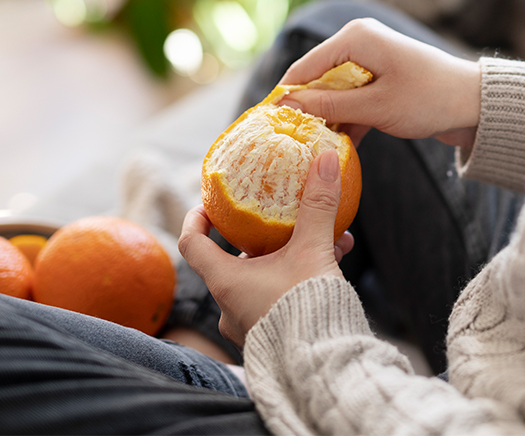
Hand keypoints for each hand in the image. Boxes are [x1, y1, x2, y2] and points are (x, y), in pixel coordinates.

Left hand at [178, 150, 354, 346]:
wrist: (326, 365)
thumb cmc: (308, 308)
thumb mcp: (314, 249)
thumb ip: (318, 205)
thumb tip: (323, 159)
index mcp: (226, 281)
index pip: (192, 244)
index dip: (197, 218)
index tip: (211, 203)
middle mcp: (230, 306)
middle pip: (235, 261)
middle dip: (266, 238)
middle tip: (289, 220)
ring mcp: (248, 325)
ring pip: (263, 280)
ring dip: (292, 259)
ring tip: (329, 243)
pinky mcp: (270, 337)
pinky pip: (277, 300)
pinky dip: (298, 282)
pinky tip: (332, 269)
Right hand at [280, 18, 480, 148]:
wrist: (478, 105)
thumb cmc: (429, 99)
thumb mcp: (375, 107)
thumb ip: (330, 105)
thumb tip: (287, 104)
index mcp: (355, 37)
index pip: (304, 67)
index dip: (285, 96)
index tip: (266, 125)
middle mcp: (359, 42)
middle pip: (317, 79)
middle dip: (307, 110)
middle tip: (289, 143)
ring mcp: (371, 62)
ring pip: (335, 93)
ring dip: (328, 119)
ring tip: (312, 150)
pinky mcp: (382, 81)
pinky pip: (353, 100)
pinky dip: (347, 121)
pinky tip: (339, 147)